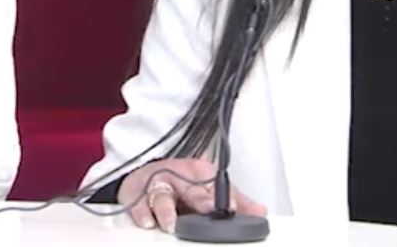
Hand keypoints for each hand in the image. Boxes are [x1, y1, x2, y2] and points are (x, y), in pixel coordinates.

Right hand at [118, 159, 266, 232]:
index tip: (233, 208)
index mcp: (198, 172)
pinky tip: (148, 222)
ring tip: (170, 224)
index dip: (224, 197)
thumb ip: (235, 200)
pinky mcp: (137, 194)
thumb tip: (260, 212)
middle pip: (190, 188)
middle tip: (208, 209)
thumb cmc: (180, 182)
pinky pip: (138, 204)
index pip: (214, 184)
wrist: (146, 173)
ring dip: (166, 211)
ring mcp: (157, 184)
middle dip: (199, 199)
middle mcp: (178, 176)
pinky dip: (142, 213)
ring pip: (161, 195)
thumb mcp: (207, 188)